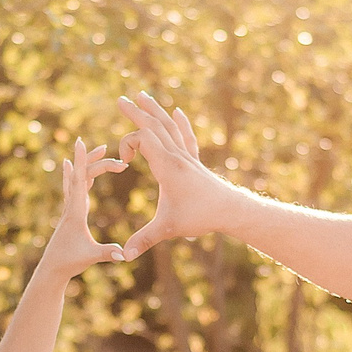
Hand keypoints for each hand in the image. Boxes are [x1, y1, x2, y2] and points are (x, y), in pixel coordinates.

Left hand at [37, 138, 128, 277]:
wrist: (52, 268)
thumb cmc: (70, 262)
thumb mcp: (91, 256)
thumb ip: (108, 253)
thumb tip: (124, 254)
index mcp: (76, 212)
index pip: (80, 181)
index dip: (82, 161)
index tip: (80, 142)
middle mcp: (71, 206)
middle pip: (82, 175)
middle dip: (93, 160)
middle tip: (108, 148)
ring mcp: (70, 208)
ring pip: (77, 179)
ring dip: (88, 163)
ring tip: (101, 150)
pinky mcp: (71, 213)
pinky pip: (74, 187)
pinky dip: (77, 174)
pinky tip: (74, 167)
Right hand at [117, 90, 235, 257]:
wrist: (230, 210)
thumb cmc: (200, 217)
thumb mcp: (168, 229)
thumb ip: (144, 240)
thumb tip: (123, 256)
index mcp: (167, 165)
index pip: (142, 138)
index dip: (127, 144)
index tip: (123, 163)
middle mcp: (177, 155)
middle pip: (155, 125)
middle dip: (137, 112)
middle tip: (121, 99)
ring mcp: (187, 157)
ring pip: (170, 126)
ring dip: (155, 110)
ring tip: (143, 95)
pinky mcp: (195, 162)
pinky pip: (186, 137)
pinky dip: (180, 123)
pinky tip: (178, 111)